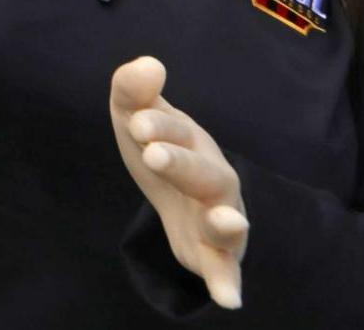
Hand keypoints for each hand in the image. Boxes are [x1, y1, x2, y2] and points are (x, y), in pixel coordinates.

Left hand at [110, 57, 247, 309]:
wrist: (179, 196)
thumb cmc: (158, 148)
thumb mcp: (135, 119)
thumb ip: (133, 91)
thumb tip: (148, 63)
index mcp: (191, 142)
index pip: (176, 130)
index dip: (159, 124)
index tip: (137, 122)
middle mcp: (212, 178)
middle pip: (205, 172)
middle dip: (182, 163)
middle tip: (153, 155)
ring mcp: (218, 217)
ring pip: (227, 219)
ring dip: (226, 221)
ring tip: (229, 222)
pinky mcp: (215, 255)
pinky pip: (226, 271)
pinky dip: (228, 283)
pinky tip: (230, 301)